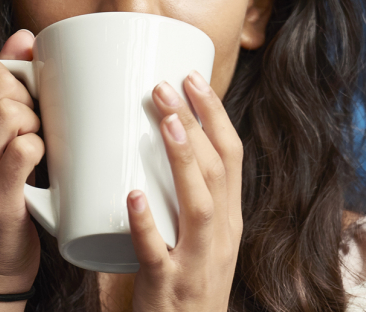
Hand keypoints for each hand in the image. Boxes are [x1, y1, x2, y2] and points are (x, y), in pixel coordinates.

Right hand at [0, 30, 42, 300]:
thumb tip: (25, 34)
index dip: (8, 69)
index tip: (19, 98)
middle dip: (28, 96)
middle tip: (34, 126)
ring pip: (10, 111)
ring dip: (37, 123)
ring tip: (36, 145)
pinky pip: (24, 148)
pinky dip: (41, 150)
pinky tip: (39, 165)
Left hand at [129, 71, 243, 310]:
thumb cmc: (183, 284)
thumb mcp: (195, 237)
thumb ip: (179, 197)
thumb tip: (147, 143)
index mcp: (229, 220)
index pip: (233, 158)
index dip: (215, 116)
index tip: (191, 78)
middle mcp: (222, 238)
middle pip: (218, 172)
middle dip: (195, 125)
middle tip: (164, 86)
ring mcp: (198, 263)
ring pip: (200, 206)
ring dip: (183, 161)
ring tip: (162, 123)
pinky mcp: (169, 288)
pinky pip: (158, 253)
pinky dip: (147, 224)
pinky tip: (132, 196)